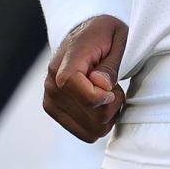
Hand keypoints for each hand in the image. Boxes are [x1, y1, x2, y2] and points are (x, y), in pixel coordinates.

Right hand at [44, 14, 127, 141]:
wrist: (85, 34)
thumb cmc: (105, 35)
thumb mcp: (118, 38)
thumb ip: (110, 64)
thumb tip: (101, 86)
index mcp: (66, 59)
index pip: (71, 84)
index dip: (98, 95)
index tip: (113, 89)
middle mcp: (52, 82)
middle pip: (89, 115)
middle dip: (111, 104)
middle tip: (114, 86)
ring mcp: (51, 100)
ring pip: (91, 131)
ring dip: (108, 115)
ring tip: (108, 93)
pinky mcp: (55, 112)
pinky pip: (86, 134)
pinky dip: (100, 123)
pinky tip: (101, 104)